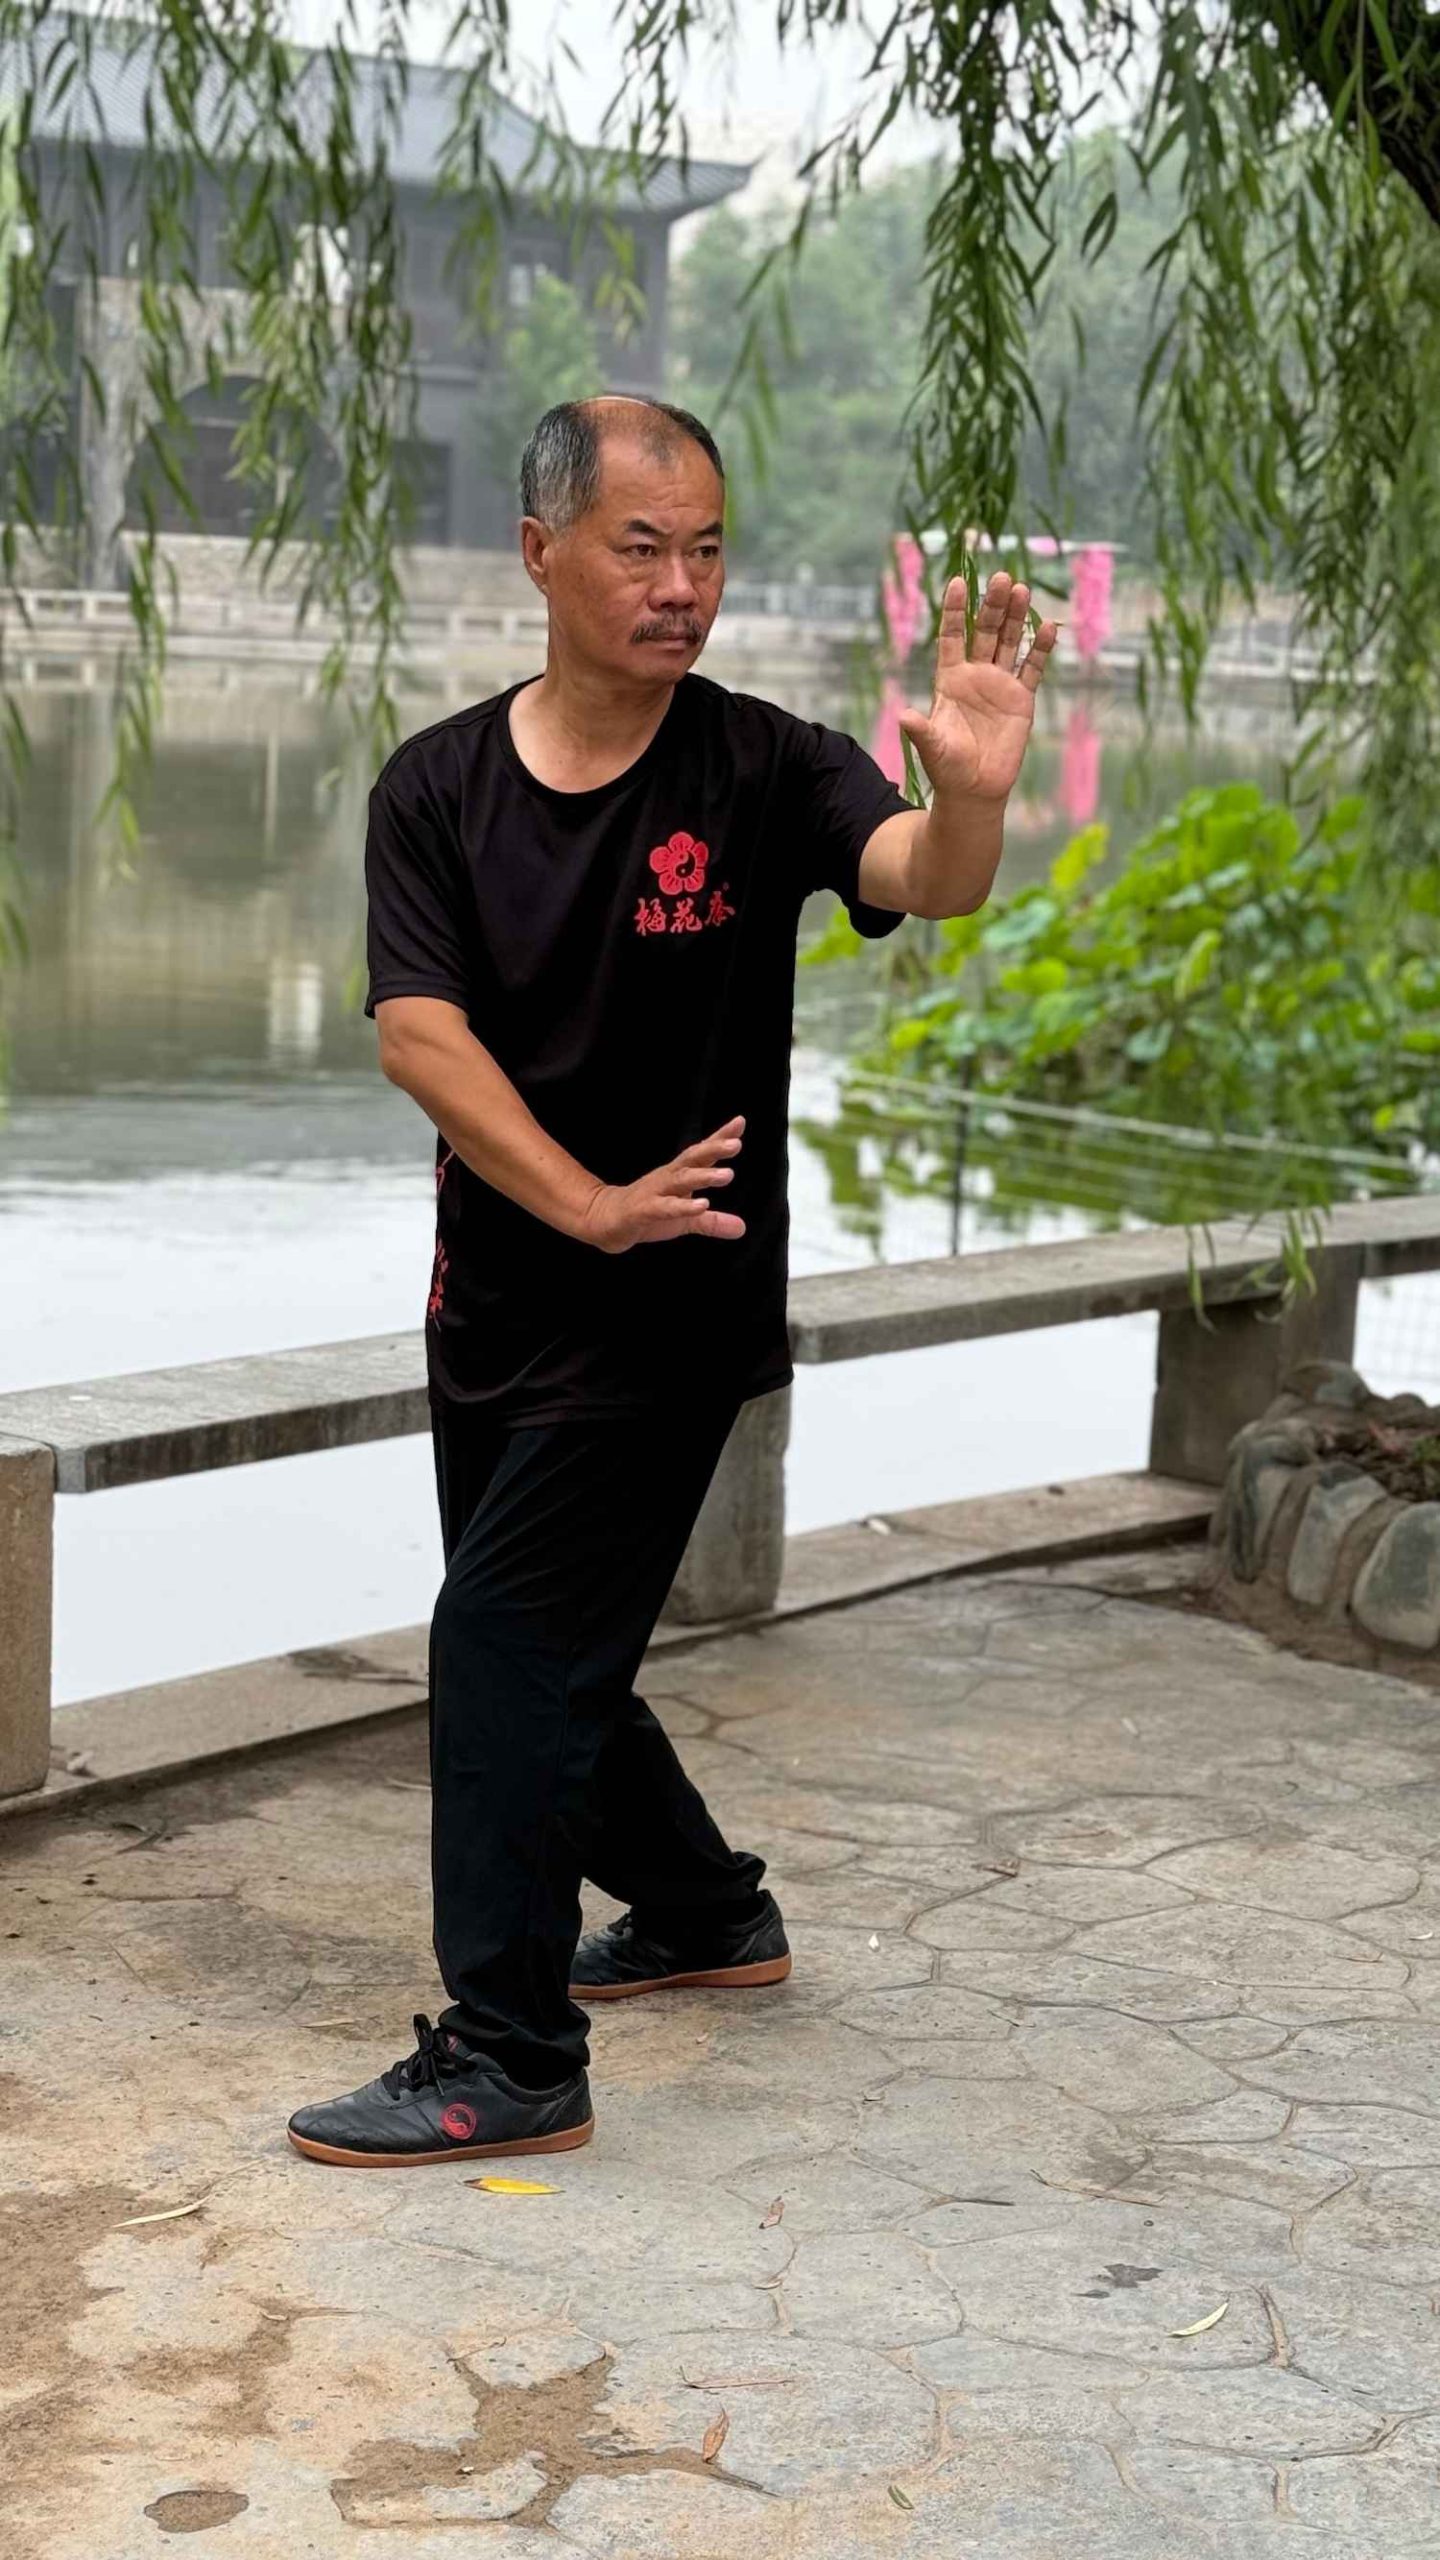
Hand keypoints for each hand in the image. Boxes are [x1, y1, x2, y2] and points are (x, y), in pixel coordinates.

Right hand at [580, 1115, 746, 1253]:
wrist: (605, 1219)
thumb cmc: (647, 1212)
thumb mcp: (684, 1220)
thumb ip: (712, 1222)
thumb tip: (742, 1228)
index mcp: (678, 1174)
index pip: (701, 1153)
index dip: (719, 1137)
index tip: (740, 1122)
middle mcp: (667, 1178)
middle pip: (692, 1158)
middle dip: (714, 1149)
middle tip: (736, 1144)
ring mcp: (653, 1192)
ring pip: (680, 1180)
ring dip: (703, 1176)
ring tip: (727, 1174)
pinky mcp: (642, 1211)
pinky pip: (664, 1207)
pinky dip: (682, 1206)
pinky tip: (702, 1205)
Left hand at [898, 570, 1059, 804]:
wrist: (975, 790)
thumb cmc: (948, 768)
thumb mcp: (932, 748)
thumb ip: (921, 730)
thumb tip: (903, 716)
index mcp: (950, 679)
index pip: (951, 636)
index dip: (954, 610)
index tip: (958, 581)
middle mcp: (975, 675)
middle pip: (985, 631)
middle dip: (992, 605)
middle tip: (1001, 577)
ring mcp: (1000, 685)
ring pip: (1009, 642)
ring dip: (1016, 617)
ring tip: (1021, 590)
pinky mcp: (1022, 700)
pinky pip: (1032, 669)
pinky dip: (1040, 649)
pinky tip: (1048, 627)